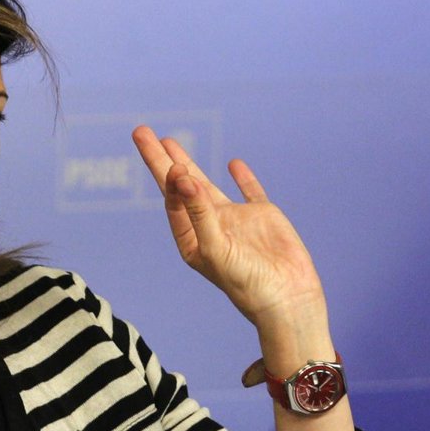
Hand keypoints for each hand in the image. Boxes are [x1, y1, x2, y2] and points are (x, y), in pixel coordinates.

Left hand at [131, 125, 325, 329]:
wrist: (288, 298)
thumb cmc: (246, 283)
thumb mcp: (215, 248)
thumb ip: (199, 212)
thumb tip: (181, 176)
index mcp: (192, 240)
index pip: (172, 202)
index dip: (169, 181)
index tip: (172, 165)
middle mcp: (209, 227)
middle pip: (179, 186)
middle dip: (161, 160)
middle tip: (141, 132)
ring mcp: (236, 220)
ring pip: (206, 184)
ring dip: (188, 164)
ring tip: (169, 141)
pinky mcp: (262, 217)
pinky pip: (250, 191)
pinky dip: (243, 178)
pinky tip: (233, 164)